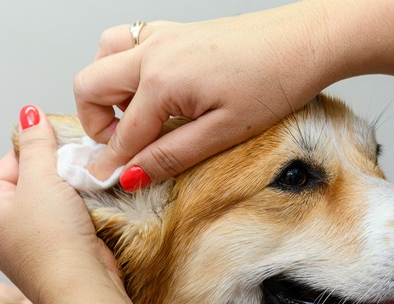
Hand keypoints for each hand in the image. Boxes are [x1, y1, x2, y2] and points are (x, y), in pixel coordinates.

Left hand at [0, 105, 122, 303]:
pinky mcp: (56, 253)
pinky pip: (68, 219)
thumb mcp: (40, 179)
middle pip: (33, 180)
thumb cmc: (50, 239)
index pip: (9, 161)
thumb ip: (36, 144)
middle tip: (77, 167)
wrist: (80, 288)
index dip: (37, 151)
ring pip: (54, 199)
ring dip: (74, 190)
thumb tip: (28, 113)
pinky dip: (82, 210)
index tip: (62, 146)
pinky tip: (94, 207)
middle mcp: (2, 228)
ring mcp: (29, 243)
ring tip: (86, 187)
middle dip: (59, 171)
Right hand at [73, 2, 336, 184]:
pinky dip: (123, 67)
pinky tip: (150, 89)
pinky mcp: (173, 31)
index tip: (104, 183)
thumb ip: (172, 154)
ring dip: (105, 90)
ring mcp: (161, 36)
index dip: (111, 164)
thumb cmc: (275, 80)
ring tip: (134, 117)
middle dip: (95, 124)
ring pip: (102, 58)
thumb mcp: (223, 132)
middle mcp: (153, 52)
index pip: (122, 134)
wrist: (304, 42)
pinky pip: (126, 42)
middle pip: (89, 86)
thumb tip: (133, 174)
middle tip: (123, 148)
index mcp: (162, 80)